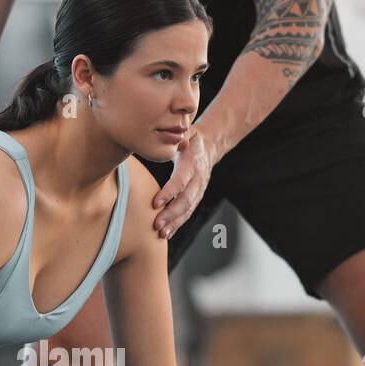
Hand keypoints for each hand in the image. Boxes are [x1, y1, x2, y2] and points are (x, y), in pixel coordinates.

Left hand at [153, 125, 216, 241]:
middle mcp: (198, 178)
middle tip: (156, 226)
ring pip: (188, 209)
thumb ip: (180, 136)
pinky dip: (178, 224)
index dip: (169, 193)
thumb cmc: (190, 137)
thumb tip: (176, 139)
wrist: (209, 145)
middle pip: (186, 200)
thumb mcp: (186, 131)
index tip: (155, 203)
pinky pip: (188, 212)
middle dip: (171, 214)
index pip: (181, 180)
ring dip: (174, 223)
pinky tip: (167, 234)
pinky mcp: (197, 196)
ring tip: (161, 234)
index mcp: (192, 162)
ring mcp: (199, 189)